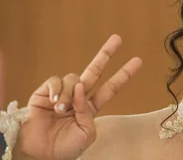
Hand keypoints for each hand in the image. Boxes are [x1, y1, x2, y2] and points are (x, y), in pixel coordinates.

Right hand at [17, 35, 141, 159]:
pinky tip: (53, 103)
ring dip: (69, 94)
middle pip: (95, 70)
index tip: (137, 61)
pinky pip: (55, 80)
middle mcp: (78, 97)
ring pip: (74, 78)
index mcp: (91, 108)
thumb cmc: (64, 148)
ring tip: (60, 110)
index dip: (123, 75)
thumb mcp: (86, 134)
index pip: (110, 88)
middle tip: (118, 39)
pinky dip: (56, 90)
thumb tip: (81, 89)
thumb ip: (88, 113)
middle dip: (106, 54)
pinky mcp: (45, 92)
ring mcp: (63, 93)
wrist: (39, 153)